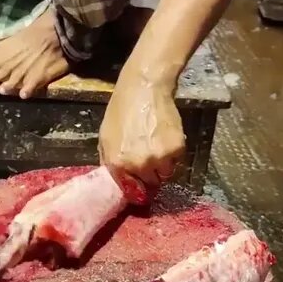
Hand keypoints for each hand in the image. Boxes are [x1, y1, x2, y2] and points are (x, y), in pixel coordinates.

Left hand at [99, 75, 185, 189]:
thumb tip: (117, 180)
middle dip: (149, 176)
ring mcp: (159, 158)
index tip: (139, 186)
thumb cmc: (122, 110)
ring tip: (157, 147)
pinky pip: (177, 162)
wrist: (144, 88)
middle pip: (150, 185)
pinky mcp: (177, 149)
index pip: (131, 192)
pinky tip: (165, 138)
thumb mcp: (105, 137)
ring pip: (165, 175)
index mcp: (118, 164)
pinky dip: (173, 154)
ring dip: (163, 166)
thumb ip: (110, 162)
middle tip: (148, 160)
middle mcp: (139, 165)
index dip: (136, 190)